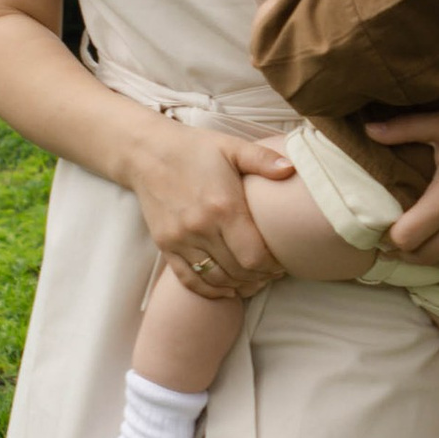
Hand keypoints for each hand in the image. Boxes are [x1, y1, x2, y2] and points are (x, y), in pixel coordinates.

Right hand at [127, 126, 293, 298]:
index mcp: (223, 207)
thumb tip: (292, 170)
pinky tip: (226, 289)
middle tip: (272, 272)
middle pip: (238, 272)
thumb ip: (263, 159)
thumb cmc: (194, 149)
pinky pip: (189, 279)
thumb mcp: (232, 147)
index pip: (254, 256)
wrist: (146, 152)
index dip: (273, 266)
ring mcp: (180, 239)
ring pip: (216, 280)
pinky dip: (210, 290)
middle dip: (260, 277)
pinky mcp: (165, 245)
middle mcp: (201, 228)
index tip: (282, 262)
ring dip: (238, 286)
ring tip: (254, 281)